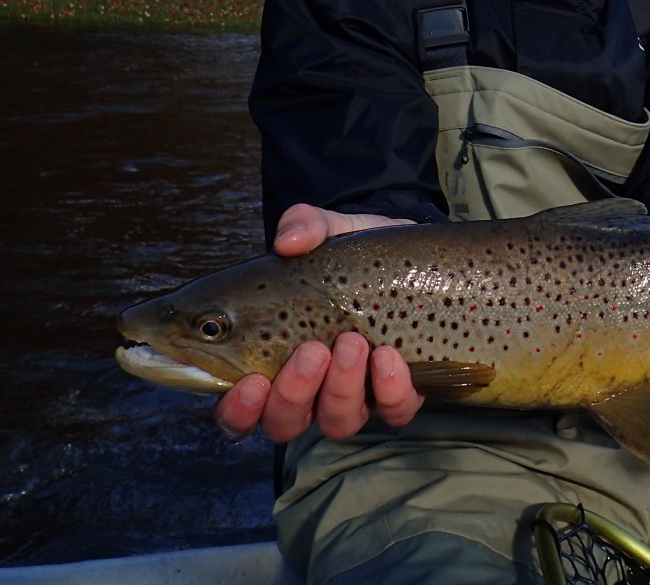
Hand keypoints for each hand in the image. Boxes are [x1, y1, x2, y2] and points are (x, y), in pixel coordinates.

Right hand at [211, 204, 424, 441]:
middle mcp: (308, 389)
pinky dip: (390, 391)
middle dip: (293, 394)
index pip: (237, 409)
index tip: (250, 381)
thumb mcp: (329, 231)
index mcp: (270, 359)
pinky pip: (394, 412)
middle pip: (283, 423)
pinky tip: (389, 357)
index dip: (237, 409)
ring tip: (352, 342)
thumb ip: (304, 225)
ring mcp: (354, 395)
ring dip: (341, 388)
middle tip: (311, 350)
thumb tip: (289, 241)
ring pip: (337, 422)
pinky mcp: (399, 393)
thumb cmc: (353, 254)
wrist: (412, 256)